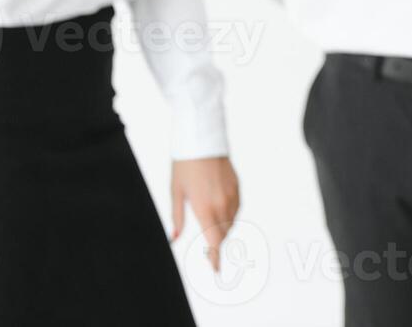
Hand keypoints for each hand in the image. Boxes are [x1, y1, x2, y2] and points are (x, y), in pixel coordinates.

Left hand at [171, 156, 239, 270]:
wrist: (202, 141)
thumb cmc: (184, 166)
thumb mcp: (176, 193)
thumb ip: (176, 218)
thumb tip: (173, 237)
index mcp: (204, 209)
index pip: (213, 241)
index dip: (215, 257)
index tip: (216, 269)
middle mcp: (221, 205)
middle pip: (223, 234)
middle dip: (216, 242)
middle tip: (207, 247)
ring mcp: (232, 196)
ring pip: (230, 222)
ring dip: (222, 228)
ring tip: (210, 224)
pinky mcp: (237, 187)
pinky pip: (236, 209)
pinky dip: (228, 215)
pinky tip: (219, 208)